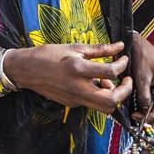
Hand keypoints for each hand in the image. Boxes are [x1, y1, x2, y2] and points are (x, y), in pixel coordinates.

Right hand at [4, 43, 132, 114]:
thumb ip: (99, 49)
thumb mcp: (74, 47)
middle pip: (111, 100)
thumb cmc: (49, 54)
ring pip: (104, 108)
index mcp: (79, 69)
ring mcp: (75, 99)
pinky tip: (94, 83)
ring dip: (112, 96)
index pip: (110, 72)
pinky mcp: (72, 104)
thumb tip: (119, 46)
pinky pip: (92, 104)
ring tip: (107, 81)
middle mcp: (78, 88)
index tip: (124, 59)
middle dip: (124, 91)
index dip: (122, 65)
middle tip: (126, 79)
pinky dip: (99, 96)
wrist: (27, 69)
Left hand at [131, 32, 153, 123]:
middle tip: (136, 118)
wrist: (141, 46)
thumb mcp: (141, 77)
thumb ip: (144, 95)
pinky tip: (140, 107)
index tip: (138, 119)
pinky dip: (151, 108)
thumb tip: (144, 112)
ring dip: (151, 114)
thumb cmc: (142, 58)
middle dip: (152, 117)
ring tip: (136, 113)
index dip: (152, 116)